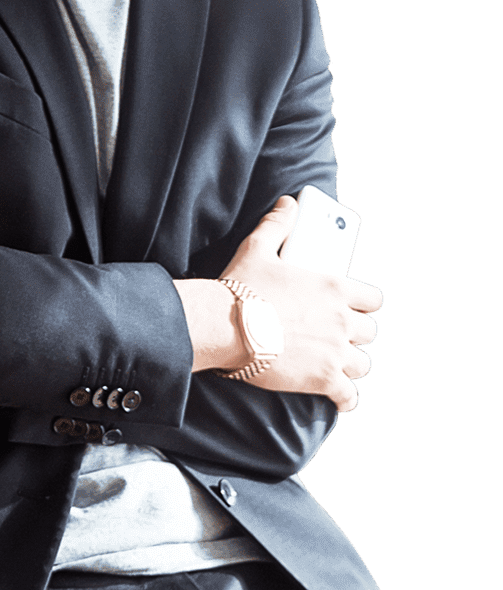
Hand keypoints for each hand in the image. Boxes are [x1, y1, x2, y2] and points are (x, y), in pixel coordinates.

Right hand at [173, 196, 382, 412]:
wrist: (227, 326)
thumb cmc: (242, 285)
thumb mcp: (258, 247)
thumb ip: (277, 224)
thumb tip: (287, 203)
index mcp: (335, 288)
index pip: (373, 298)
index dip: (365, 304)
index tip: (353, 307)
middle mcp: (342, 321)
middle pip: (370, 332)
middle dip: (357, 334)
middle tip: (336, 335)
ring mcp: (336, 352)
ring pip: (363, 364)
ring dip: (352, 364)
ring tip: (336, 364)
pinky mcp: (324, 380)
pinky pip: (349, 396)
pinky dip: (346, 397)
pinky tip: (338, 396)